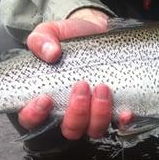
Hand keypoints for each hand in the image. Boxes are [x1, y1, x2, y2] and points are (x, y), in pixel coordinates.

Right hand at [18, 8, 117, 139]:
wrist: (95, 29)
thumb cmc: (69, 38)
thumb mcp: (50, 32)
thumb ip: (41, 40)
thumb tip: (50, 52)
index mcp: (45, 99)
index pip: (32, 120)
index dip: (36, 115)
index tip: (45, 98)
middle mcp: (68, 112)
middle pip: (70, 130)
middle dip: (76, 112)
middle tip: (81, 86)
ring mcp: (92, 114)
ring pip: (94, 130)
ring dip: (99, 113)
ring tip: (102, 87)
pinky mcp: (114, 109)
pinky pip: (120, 125)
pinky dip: (122, 122)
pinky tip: (126, 111)